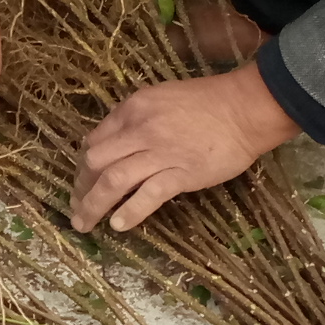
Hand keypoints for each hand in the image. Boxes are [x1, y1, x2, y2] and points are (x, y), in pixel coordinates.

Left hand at [69, 65, 303, 231]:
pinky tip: (118, 225)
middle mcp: (140, 129)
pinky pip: (147, 195)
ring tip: (85, 224)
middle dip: (81, 189)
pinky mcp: (181, 173)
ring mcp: (160, 152)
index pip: (94, 140)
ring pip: (113, 181)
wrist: (245, 108)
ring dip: (93, 206)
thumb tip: (118, 146)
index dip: (82, 166)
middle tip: (78, 208)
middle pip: (95, 162)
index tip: (82, 183)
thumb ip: (137, 121)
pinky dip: (129, 212)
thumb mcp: (161, 99)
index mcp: (133, 109)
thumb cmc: (208, 102)